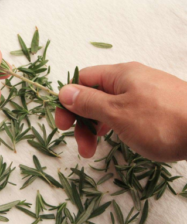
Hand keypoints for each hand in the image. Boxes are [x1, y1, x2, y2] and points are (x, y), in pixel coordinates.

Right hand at [55, 62, 186, 161]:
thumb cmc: (161, 121)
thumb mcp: (117, 112)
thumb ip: (88, 102)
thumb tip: (62, 91)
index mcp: (118, 75)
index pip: (82, 79)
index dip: (69, 99)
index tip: (63, 124)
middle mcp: (129, 80)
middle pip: (93, 95)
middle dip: (82, 120)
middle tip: (82, 147)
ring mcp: (142, 94)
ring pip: (108, 107)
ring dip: (96, 126)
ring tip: (95, 149)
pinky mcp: (153, 108)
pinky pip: (124, 113)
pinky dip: (114, 126)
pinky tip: (118, 138)